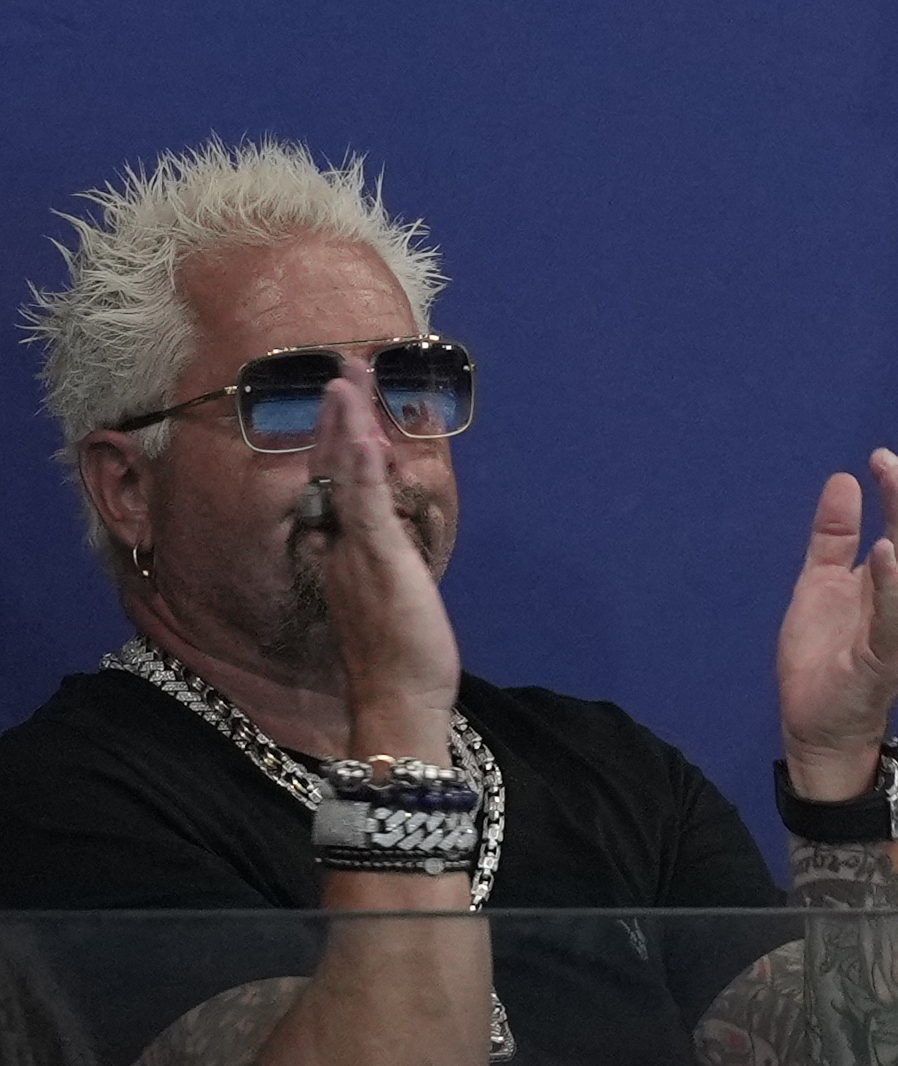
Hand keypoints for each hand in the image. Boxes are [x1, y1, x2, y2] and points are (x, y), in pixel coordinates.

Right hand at [309, 374, 458, 759]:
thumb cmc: (397, 654)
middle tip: (341, 365)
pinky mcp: (378, 563)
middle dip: (336, 415)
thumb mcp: (388, 593)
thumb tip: (384, 525)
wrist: (397, 701)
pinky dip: (360, 471)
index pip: (336, 480)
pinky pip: (365, 510)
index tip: (343, 394)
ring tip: (343, 379)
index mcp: (343, 550)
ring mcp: (355, 552)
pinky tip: (361, 436)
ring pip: (343, 480)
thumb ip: (381, 555)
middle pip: (331, 468)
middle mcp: (339, 546)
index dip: (337, 435)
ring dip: (343, 426)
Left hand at [773, 420, 897, 801]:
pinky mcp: (883, 658)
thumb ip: (833, 536)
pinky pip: (895, 616)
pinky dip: (892, 582)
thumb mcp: (819, 584)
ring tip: (890, 479)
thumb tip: (842, 479)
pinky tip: (883, 550)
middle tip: (888, 457)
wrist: (816, 729)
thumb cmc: (824, 658)